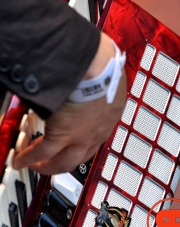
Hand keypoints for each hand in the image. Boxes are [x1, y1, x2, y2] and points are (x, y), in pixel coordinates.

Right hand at [13, 33, 126, 174]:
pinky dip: (29, 158)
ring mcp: (81, 136)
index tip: (76, 138)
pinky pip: (41, 152)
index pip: (99, 131)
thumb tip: (94, 67)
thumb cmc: (104, 62)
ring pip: (62, 160)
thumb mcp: (107, 70)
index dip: (85, 138)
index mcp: (111, 110)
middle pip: (82, 155)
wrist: (98, 67)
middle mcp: (99, 129)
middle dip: (65, 160)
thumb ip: (100, 76)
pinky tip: (20, 159)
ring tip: (35, 165)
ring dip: (48, 165)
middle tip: (54, 161)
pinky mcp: (62, 135)